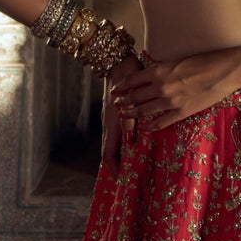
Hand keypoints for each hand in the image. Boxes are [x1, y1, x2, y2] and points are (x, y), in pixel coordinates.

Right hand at [100, 53, 142, 174]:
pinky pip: (116, 131)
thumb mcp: (131, 100)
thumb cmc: (127, 79)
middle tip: (127, 175)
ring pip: (113, 141)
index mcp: (111, 123)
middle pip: (110, 150)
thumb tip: (129, 142)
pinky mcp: (114, 110)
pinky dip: (122, 141)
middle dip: (117, 164)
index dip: (114, 168)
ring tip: (130, 163)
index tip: (121, 180)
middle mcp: (109, 123)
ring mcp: (110, 117)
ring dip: (120, 154)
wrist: (119, 60)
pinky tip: (132, 141)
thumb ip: (129, 122)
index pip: (108, 154)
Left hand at [110, 42, 240, 132]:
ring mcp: (171, 101)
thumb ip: (163, 70)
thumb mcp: (178, 61)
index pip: (133, 80)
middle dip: (124, 101)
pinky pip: (162, 122)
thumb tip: (152, 76)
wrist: (225, 70)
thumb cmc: (204, 61)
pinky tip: (145, 128)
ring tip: (124, 115)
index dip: (122, 86)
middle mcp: (161, 86)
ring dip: (132, 114)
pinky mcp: (182, 112)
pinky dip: (151, 126)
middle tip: (116, 105)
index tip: (115, 90)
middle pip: (136, 96)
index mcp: (160, 70)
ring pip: (145, 110)